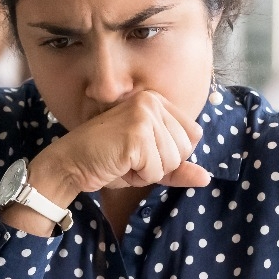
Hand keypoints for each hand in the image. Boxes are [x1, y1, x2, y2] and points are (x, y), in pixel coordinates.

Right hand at [35, 90, 211, 198]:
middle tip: (131, 158)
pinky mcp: (137, 133)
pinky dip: (139, 176)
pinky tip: (119, 164)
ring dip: (149, 172)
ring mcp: (144, 114)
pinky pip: (157, 170)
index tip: (142, 152)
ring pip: (173, 161)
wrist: (71, 163)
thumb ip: (178, 169)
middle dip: (161, 165)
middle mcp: (152, 101)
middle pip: (186, 148)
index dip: (171, 155)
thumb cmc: (107, 161)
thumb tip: (206, 178)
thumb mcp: (149, 164)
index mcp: (157, 101)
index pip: (193, 135)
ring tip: (124, 160)